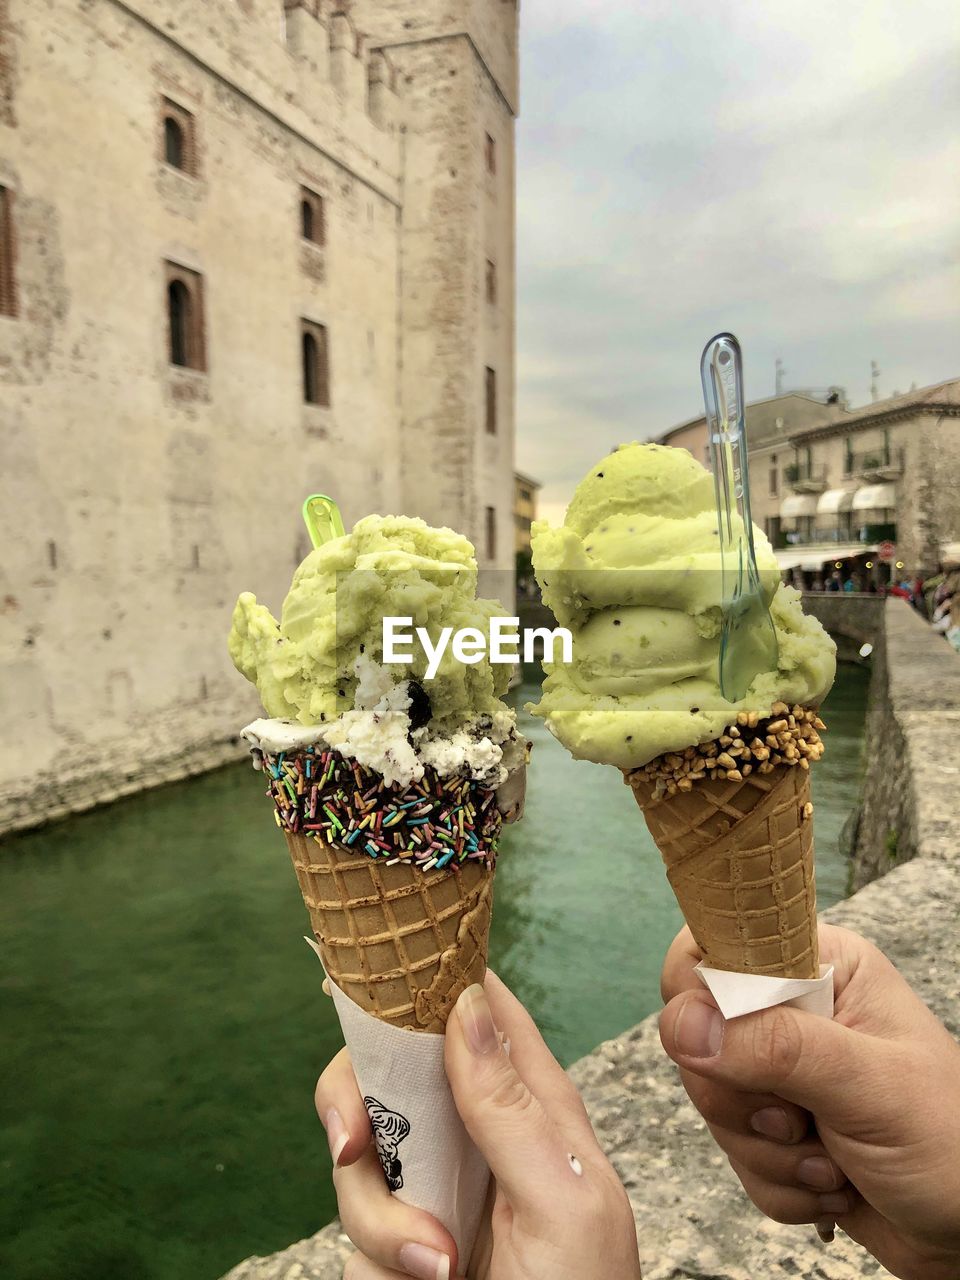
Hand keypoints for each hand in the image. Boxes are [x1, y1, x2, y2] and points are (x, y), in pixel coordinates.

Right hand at [315, 971, 640, 1279]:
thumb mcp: (563, 1199)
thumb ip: (512, 1103)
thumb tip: (463, 1002)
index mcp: (531, 1098)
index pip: (478, 1003)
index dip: (430, 975)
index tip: (385, 970)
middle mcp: (473, 1124)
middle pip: (390, 1057)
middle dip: (361, 1092)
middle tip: (354, 1139)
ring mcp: (429, 1176)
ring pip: (361, 1136)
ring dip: (380, 1202)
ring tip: (436, 1262)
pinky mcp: (392, 1227)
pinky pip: (355, 1204)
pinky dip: (378, 1239)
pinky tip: (426, 1274)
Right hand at [659, 923, 959, 1279]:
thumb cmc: (952, 1142)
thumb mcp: (869, 1085)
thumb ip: (776, 1046)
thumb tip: (683, 1026)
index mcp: (819, 967)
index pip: (715, 948)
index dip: (700, 997)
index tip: (724, 1048)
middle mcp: (793, 1010)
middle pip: (698, 1036)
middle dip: (746, 1099)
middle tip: (802, 1118)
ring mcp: (781, 1071)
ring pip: (713, 1103)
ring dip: (771, 1153)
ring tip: (835, 1161)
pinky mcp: (775, 1128)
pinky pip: (733, 1155)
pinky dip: (780, 1184)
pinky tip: (834, 1184)